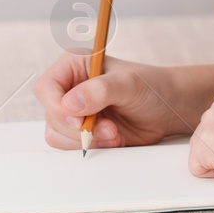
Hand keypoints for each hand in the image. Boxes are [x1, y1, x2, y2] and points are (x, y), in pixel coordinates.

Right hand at [35, 52, 194, 150]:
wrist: (166, 109)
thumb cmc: (151, 87)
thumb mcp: (129, 84)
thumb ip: (100, 90)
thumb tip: (70, 104)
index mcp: (74, 66)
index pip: (47, 87)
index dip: (57, 107)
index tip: (79, 120)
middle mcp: (69, 87)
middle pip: (52, 115)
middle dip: (80, 128)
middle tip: (110, 128)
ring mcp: (74, 111)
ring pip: (58, 134)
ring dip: (87, 140)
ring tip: (115, 134)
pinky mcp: (82, 131)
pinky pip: (71, 146)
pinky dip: (92, 146)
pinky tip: (114, 139)